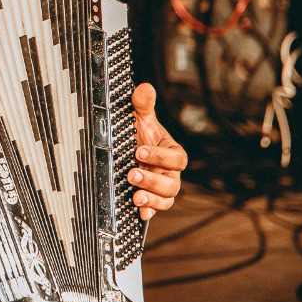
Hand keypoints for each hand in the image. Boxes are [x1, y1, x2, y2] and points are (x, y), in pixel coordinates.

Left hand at [129, 83, 186, 220]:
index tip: (139, 151)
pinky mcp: (150, 199)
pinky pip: (156, 210)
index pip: (177, 158)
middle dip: (152, 180)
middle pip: (173, 183)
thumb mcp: (138, 117)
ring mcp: (161, 187)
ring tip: (134, 196)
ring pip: (167, 198)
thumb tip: (144, 88)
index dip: (160, 156)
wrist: (124, 147)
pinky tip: (139, 213)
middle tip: (132, 174)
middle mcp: (170, 172)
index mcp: (172, 152)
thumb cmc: (136, 131)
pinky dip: (149, 212)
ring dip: (151, 199)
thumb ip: (142, 104)